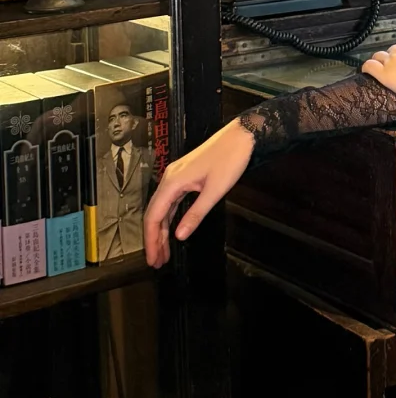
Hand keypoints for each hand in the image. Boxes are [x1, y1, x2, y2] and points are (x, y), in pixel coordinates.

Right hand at [143, 118, 254, 268]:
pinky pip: (172, 201)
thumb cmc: (230, 159)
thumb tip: (179, 236)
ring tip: (164, 252)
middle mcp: (169, 178)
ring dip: (161, 230)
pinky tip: (171, 231)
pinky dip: (170, 218)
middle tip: (156, 261)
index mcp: (173, 181)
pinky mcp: (185, 176)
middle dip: (154, 239)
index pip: (153, 216)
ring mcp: (176, 176)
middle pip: (154, 213)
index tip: (152, 259)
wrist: (241, 136)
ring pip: (162, 208)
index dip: (151, 240)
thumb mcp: (215, 191)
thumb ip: (196, 214)